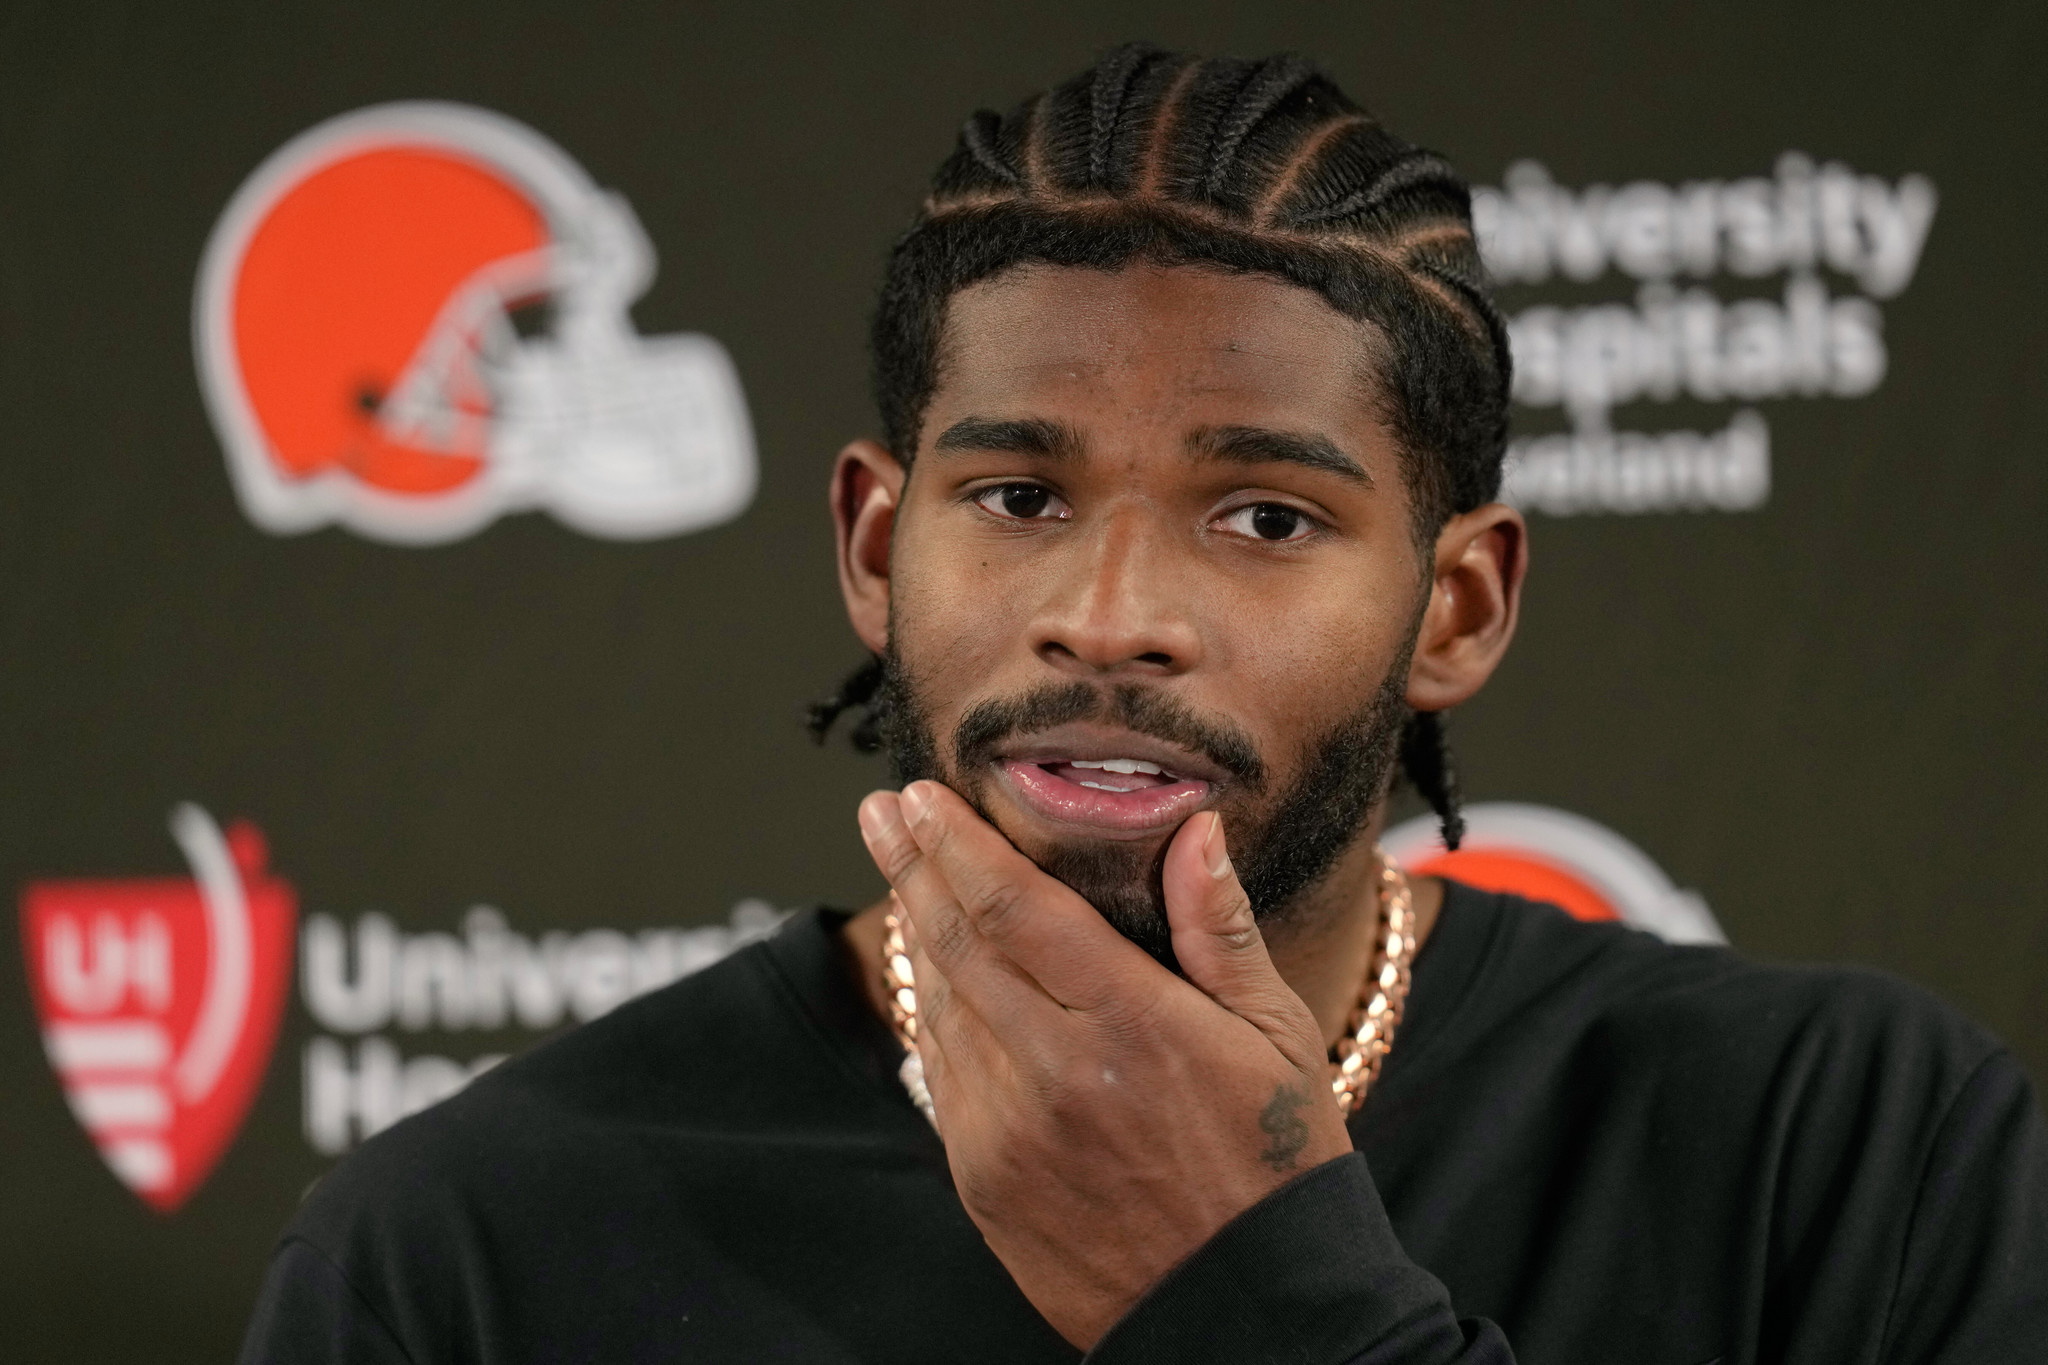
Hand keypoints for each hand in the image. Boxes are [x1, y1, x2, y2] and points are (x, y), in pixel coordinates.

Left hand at [856, 781, 1354, 1348]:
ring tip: (901, 874)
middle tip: (880, 812)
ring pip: (942, 1005)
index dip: (957, 843)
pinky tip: (934, 976)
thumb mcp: (1278, 1037)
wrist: (1247, 1311)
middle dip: (912, 866)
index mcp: (1130, 1023)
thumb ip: (1220, 928)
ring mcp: (1008, 1131)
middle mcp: (1054, 1071)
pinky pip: (943, 1074)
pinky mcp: (983, 1181)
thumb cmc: (1278, 1166)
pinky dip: (934, 1013)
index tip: (918, 796)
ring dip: (916, 932)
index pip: (1016, 906)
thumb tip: (1195, 830)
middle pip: (958, 943)